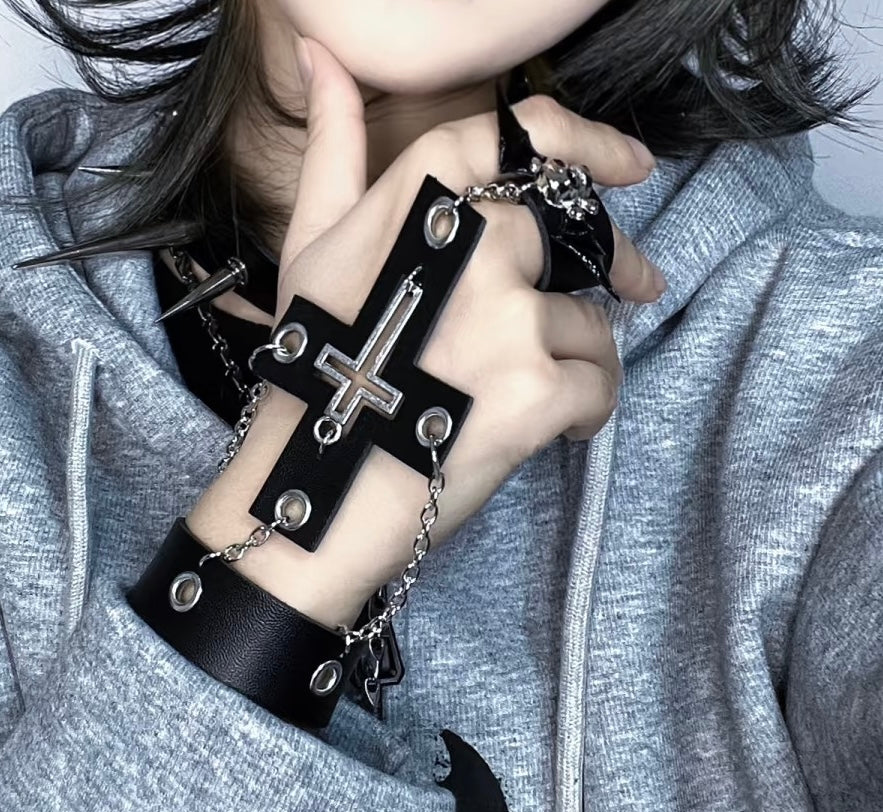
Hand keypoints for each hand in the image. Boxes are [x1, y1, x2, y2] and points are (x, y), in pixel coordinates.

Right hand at [189, 38, 662, 627]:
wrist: (316, 482)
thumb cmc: (314, 363)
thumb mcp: (312, 246)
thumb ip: (333, 147)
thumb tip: (324, 55)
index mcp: (422, 200)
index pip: (525, 138)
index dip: (589, 142)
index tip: (633, 166)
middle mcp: (472, 244)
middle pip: (572, 243)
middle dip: (602, 275)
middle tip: (624, 298)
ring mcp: (508, 318)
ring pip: (590, 324)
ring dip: (570, 359)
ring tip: (514, 398)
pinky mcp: (537, 391)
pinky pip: (600, 386)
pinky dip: (583, 411)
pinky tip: (539, 432)